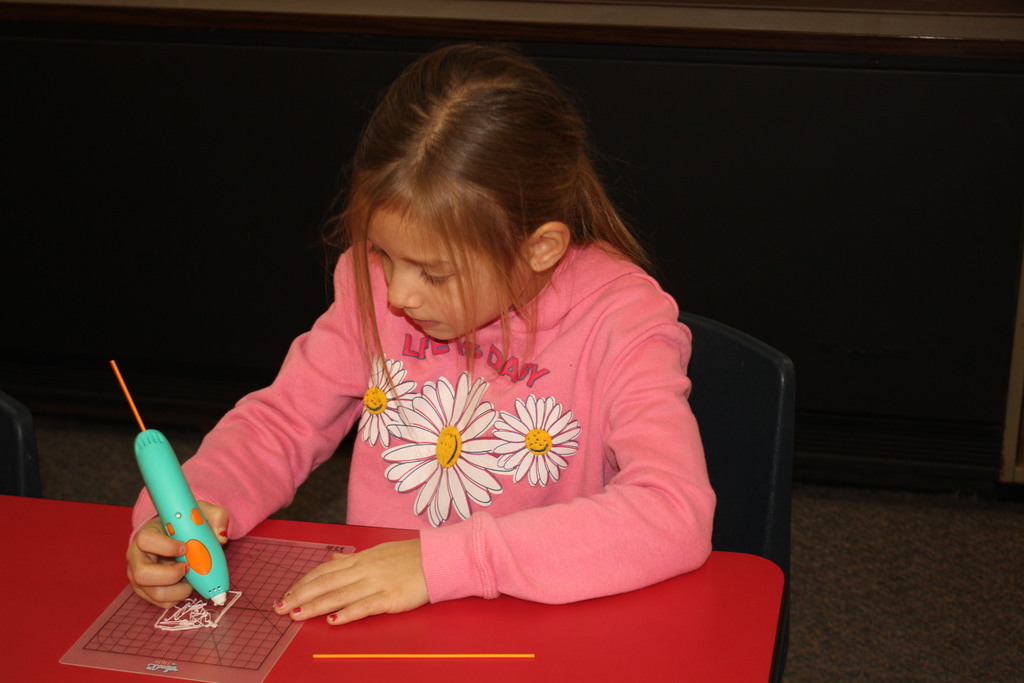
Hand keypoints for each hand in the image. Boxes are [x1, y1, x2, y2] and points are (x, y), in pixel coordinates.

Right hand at [126, 501, 228, 607]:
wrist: (179, 537)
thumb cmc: (186, 525)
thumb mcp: (202, 514)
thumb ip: (216, 517)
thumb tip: (221, 536)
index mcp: (147, 534)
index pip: (146, 540)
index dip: (165, 546)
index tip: (185, 547)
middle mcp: (137, 557)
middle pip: (142, 574)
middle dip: (170, 575)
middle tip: (188, 568)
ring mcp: (139, 576)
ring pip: (153, 592)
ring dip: (178, 590)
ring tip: (191, 580)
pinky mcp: (147, 591)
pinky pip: (161, 602)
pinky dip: (178, 597)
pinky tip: (186, 585)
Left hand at [274, 539, 427, 625]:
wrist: (439, 558)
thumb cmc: (412, 556)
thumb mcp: (380, 550)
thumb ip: (357, 559)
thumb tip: (335, 559)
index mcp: (362, 558)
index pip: (325, 570)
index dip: (304, 582)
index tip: (288, 592)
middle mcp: (365, 569)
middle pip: (326, 582)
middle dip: (300, 595)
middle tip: (280, 607)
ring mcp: (377, 583)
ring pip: (339, 594)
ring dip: (315, 606)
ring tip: (296, 615)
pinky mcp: (390, 597)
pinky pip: (365, 606)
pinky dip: (347, 613)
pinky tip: (333, 620)